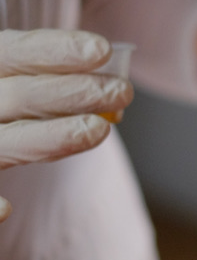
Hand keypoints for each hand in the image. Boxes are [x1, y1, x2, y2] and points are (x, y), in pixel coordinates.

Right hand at [0, 30, 132, 220]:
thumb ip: (42, 77)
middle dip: (73, 92)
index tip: (103, 50)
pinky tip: (6, 209)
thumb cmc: (5, 113)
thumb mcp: (13, 88)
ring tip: (100, 130)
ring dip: (52, 137)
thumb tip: (104, 72)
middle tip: (122, 91)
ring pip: (5, 143)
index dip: (55, 49)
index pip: (11, 52)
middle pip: (18, 95)